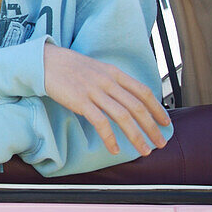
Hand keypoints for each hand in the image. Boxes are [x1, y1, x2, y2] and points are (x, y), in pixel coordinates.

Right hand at [43, 44, 170, 155]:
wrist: (46, 61)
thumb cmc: (70, 67)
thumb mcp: (97, 69)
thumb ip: (112, 81)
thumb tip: (127, 98)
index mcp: (114, 73)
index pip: (143, 91)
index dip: (157, 108)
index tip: (165, 123)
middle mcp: (108, 82)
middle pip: (137, 107)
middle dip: (152, 127)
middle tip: (160, 143)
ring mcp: (94, 91)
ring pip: (123, 116)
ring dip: (136, 136)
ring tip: (144, 150)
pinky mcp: (80, 101)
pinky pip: (100, 122)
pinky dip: (110, 137)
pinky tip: (114, 148)